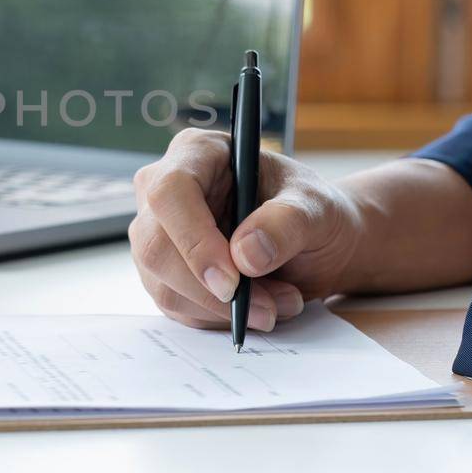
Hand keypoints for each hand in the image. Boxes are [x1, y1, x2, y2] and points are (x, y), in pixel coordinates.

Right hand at [129, 129, 363, 330]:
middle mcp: (163, 191)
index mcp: (197, 153)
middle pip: (155, 247)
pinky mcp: (162, 273)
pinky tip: (258, 306)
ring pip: (163, 286)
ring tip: (279, 303)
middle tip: (268, 309)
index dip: (194, 239)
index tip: (232, 280)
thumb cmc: (311, 210)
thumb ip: (286, 223)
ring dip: (224, 310)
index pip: (170, 192)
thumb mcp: (316, 207)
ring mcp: (157, 234)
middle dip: (212, 291)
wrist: (314, 243)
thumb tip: (245, 256)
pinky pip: (176, 308)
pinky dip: (220, 319)